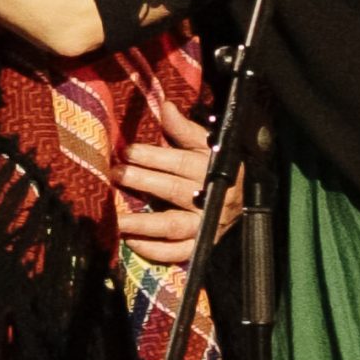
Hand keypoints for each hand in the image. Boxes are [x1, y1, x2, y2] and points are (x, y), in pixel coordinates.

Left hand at [115, 101, 244, 266]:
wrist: (243, 198)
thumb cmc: (217, 166)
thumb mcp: (205, 145)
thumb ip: (184, 129)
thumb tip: (166, 106)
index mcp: (211, 171)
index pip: (180, 163)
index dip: (153, 157)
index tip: (128, 150)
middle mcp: (209, 200)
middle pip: (173, 191)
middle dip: (143, 181)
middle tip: (116, 174)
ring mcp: (204, 226)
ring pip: (172, 226)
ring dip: (143, 224)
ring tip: (116, 219)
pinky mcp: (200, 245)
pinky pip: (177, 253)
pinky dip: (154, 251)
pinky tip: (132, 242)